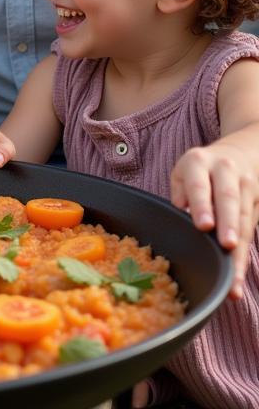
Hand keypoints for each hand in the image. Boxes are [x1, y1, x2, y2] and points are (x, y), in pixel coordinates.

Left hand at [170, 140, 258, 298]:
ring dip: (239, 251)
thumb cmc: (203, 169)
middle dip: (228, 224)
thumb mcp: (185, 170)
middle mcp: (226, 171)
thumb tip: (180, 210)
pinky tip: (238, 278)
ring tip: (233, 278)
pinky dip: (244, 256)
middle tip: (226, 245)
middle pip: (228, 200)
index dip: (202, 204)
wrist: (241, 153)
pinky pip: (251, 232)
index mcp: (199, 162)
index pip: (200, 184)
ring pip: (244, 220)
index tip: (203, 225)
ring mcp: (246, 186)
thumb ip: (180, 190)